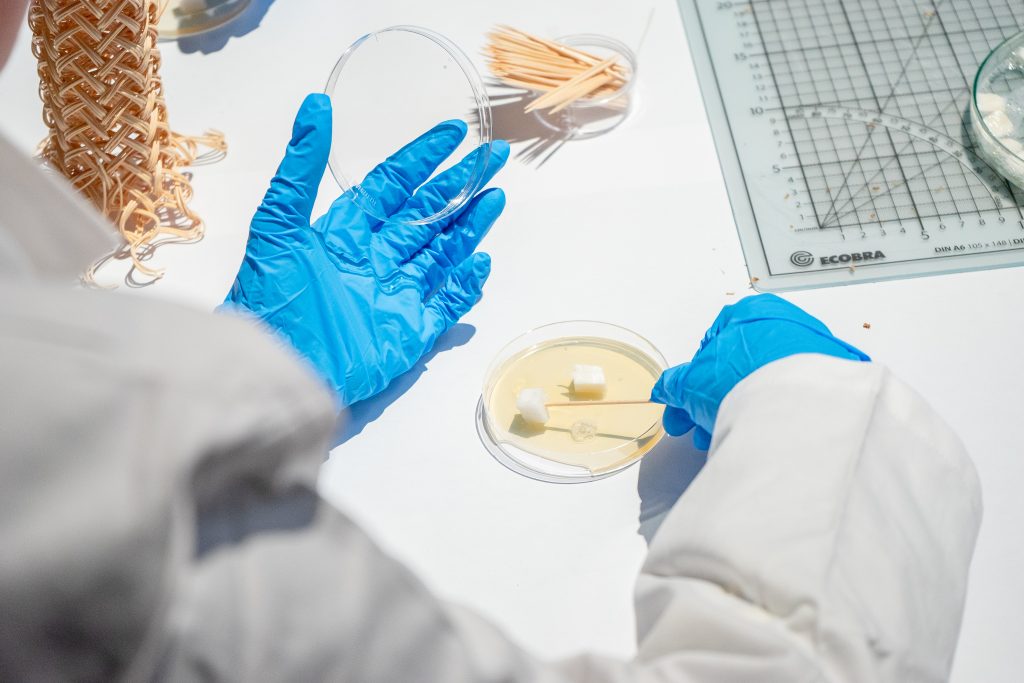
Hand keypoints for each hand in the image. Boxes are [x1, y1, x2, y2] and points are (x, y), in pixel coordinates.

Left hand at [223, 94, 508, 406]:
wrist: (276, 369)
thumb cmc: (272, 300)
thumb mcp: (278, 224)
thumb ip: (301, 166)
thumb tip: (315, 105)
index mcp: (344, 233)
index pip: (392, 186)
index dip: (421, 158)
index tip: (452, 132)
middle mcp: (373, 260)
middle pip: (425, 216)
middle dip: (458, 186)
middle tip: (492, 157)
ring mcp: (394, 296)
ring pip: (441, 254)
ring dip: (468, 227)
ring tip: (495, 198)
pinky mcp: (408, 333)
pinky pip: (444, 305)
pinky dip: (464, 287)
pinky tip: (482, 263)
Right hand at [650, 294, 868, 449]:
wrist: (798, 406)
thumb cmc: (748, 378)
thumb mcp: (692, 382)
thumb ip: (675, 384)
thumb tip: (668, 388)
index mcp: (748, 312)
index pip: (711, 346)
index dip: (692, 380)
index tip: (686, 403)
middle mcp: (783, 323)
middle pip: (737, 368)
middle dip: (714, 400)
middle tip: (700, 425)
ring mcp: (811, 350)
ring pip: (764, 384)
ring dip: (739, 410)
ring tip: (728, 435)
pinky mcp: (831, 378)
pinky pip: (792, 396)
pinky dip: (773, 413)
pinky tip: (759, 433)